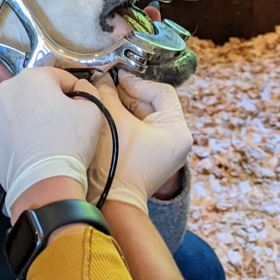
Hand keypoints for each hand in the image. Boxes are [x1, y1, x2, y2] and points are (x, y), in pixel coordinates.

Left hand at [0, 68, 103, 215]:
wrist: (43, 183)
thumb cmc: (67, 145)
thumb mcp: (93, 111)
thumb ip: (88, 92)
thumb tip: (82, 90)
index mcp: (33, 77)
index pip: (59, 76)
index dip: (74, 90)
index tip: (79, 102)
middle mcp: (7, 90)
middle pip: (36, 91)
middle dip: (50, 103)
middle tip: (64, 123)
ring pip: (20, 109)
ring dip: (32, 118)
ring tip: (48, 138)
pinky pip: (8, 129)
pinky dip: (19, 134)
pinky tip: (32, 148)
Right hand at [88, 71, 192, 212]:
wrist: (111, 203)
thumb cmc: (115, 165)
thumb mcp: (112, 120)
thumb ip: (108, 94)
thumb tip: (102, 78)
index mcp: (177, 130)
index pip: (162, 93)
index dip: (137, 82)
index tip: (117, 76)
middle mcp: (177, 141)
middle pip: (153, 105)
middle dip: (128, 94)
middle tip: (106, 85)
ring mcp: (166, 151)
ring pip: (145, 118)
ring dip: (125, 107)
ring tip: (103, 99)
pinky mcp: (152, 158)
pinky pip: (141, 131)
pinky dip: (126, 122)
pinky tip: (108, 115)